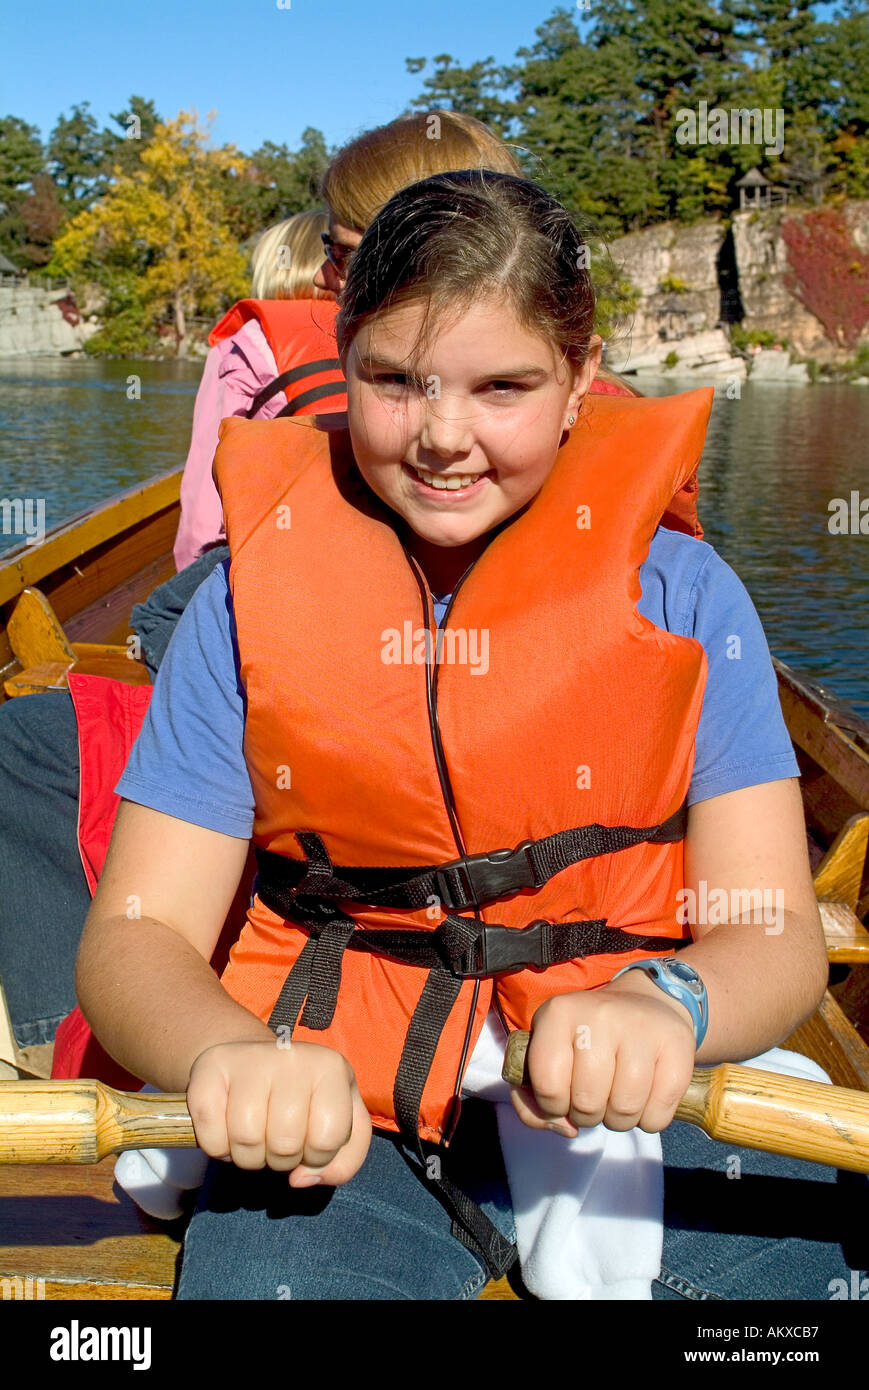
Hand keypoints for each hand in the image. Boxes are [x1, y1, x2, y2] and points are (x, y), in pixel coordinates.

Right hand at [186, 1038, 371, 1186]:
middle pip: (285, 1144)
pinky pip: (211, 1135)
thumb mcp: (341, 1127)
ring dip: (249, 1157)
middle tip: (277, 1141)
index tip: (309, 1144)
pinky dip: (218, 1149)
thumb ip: (342, 1163)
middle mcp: (292, 1055)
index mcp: (331, 1068)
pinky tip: (227, 1130)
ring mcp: (248, 1058)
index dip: (316, 1158)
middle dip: (281, 1160)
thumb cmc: (303, 1102)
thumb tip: (301, 1178)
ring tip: (255, 1137)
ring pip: (247, 1139)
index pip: (327, 1140)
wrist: (253, 1063)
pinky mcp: (209, 1067)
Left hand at [510, 971, 696, 1136]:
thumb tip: (563, 1128)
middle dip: (588, 1115)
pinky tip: (645, 1097)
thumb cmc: (588, 1041)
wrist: (646, 1005)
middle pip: (588, 1102)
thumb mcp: (549, 1055)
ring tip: (618, 1098)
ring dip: (619, 1120)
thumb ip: (532, 1101)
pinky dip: (649, 1119)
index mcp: (559, 1013)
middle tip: (595, 1098)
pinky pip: (658, 1114)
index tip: (562, 1098)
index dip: (553, 1107)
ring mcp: (641, 1028)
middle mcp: (600, 1014)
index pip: (547, 1084)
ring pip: (625, 1110)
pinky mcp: (677, 1046)